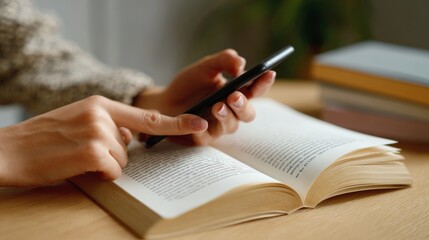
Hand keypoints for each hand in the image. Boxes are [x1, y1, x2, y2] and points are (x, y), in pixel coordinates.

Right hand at [0, 96, 207, 186]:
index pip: (147, 116)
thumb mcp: (79, 119)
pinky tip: (77, 165)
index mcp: (102, 104)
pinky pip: (112, 171)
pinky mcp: (92, 151)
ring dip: (104, 165)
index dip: (176, 122)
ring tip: (76, 157)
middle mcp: (103, 114)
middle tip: (83, 150)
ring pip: (122, 161)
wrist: (10, 149)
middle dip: (114, 155)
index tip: (198, 124)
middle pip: (131, 147)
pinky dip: (99, 174)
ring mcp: (98, 132)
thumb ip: (109, 124)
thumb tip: (131, 137)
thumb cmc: (45, 138)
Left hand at [134, 49, 275, 144]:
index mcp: (236, 93)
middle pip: (248, 114)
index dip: (263, 83)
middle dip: (244, 105)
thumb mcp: (206, 66)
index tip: (268, 73)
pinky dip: (204, 129)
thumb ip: (224, 60)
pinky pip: (207, 136)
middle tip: (235, 96)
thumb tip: (241, 63)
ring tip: (217, 105)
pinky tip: (201, 122)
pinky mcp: (202, 137)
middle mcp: (231, 111)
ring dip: (226, 116)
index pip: (255, 90)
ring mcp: (218, 126)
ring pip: (231, 126)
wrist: (164, 100)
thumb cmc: (189, 84)